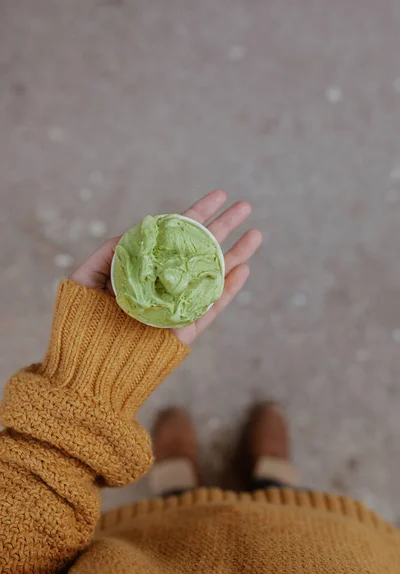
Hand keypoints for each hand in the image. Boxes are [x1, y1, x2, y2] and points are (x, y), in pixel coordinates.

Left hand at [71, 190, 261, 344]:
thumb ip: (107, 253)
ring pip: (211, 276)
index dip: (195, 214)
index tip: (217, 196)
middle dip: (223, 227)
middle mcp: (163, 284)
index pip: (173, 236)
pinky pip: (211, 308)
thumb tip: (139, 229)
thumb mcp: (83, 280)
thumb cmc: (78, 325)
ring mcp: (176, 306)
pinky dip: (228, 289)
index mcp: (143, 269)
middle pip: (198, 251)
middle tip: (245, 206)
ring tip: (255, 233)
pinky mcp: (185, 331)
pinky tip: (243, 269)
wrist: (87, 369)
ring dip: (235, 254)